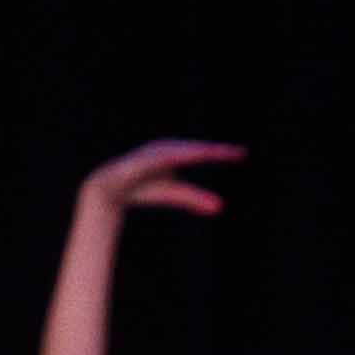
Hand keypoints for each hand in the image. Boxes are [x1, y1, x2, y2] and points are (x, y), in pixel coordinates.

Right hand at [79, 138, 242, 220]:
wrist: (112, 189)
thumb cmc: (144, 187)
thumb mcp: (174, 193)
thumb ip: (196, 198)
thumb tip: (221, 206)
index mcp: (177, 153)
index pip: (203, 152)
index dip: (222, 153)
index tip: (242, 154)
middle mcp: (167, 148)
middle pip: (195, 148)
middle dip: (214, 150)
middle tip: (236, 153)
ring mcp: (153, 152)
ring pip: (179, 150)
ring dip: (197, 150)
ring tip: (215, 152)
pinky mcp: (141, 159)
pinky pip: (159, 157)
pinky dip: (172, 156)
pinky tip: (185, 156)